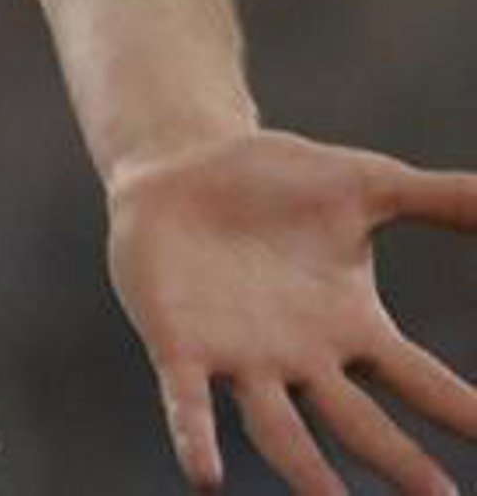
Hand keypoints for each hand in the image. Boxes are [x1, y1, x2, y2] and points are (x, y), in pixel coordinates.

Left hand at [108, 127, 476, 493]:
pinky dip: (194, 433)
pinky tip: (205, 474)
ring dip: (306, 472)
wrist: (179, 163)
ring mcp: (240, 357)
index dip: (459, 409)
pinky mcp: (178, 344)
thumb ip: (440, 198)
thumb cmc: (272, 183)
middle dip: (400, 463)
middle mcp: (301, 357)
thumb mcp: (365, 184)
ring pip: (278, 430)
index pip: (417, 379)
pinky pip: (187, 400)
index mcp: (350, 326)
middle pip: (359, 423)